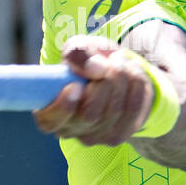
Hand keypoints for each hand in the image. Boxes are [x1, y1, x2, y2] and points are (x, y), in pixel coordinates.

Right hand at [32, 36, 154, 145]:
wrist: (115, 71)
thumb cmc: (88, 62)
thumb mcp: (79, 48)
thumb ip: (78, 53)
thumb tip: (95, 67)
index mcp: (49, 112)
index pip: (50, 122)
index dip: (63, 107)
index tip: (75, 85)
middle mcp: (70, 130)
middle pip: (89, 115)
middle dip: (103, 82)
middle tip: (106, 62)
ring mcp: (96, 136)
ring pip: (114, 111)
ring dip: (121, 78)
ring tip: (119, 61)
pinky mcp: (121, 134)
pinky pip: (135, 108)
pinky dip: (136, 83)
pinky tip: (131, 72)